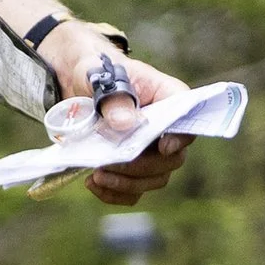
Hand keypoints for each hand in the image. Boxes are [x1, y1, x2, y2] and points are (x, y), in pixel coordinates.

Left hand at [40, 21, 191, 207]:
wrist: (76, 82)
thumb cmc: (95, 71)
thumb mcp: (97, 75)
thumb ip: (113, 97)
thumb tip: (126, 123)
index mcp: (167, 97)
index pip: (188, 119)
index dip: (181, 137)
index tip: (163, 147)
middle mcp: (165, 127)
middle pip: (171, 158)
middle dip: (141, 168)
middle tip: (108, 165)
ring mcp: (150, 150)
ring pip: (155, 178)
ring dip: (127, 183)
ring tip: (97, 176)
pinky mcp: (131, 166)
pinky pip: (133, 190)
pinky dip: (115, 193)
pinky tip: (93, 184)